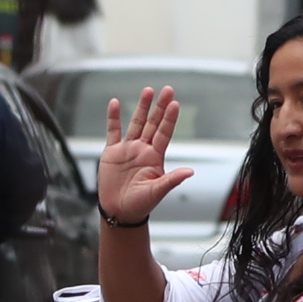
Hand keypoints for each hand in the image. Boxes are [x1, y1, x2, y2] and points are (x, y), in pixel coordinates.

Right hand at [97, 87, 194, 226]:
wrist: (119, 211)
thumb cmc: (140, 204)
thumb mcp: (158, 191)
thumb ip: (172, 179)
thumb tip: (190, 172)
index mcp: (155, 157)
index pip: (164, 133)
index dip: (169, 119)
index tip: (175, 104)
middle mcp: (143, 149)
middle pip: (153, 123)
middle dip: (160, 107)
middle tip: (168, 90)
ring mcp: (128, 149)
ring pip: (135, 123)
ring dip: (141, 107)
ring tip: (148, 91)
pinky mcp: (112, 152)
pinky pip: (113, 131)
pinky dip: (113, 118)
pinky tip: (115, 103)